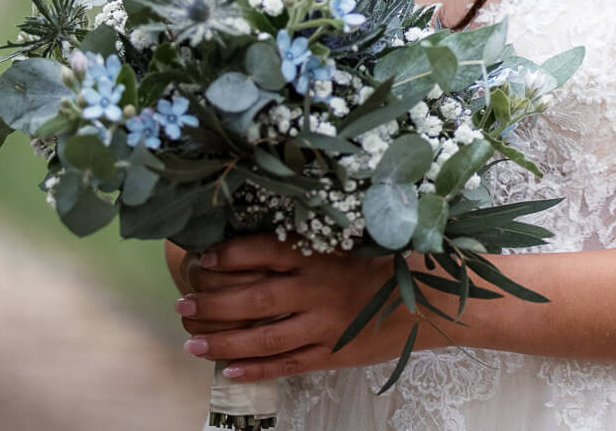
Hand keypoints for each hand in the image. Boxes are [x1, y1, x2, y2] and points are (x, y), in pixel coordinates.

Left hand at [176, 234, 449, 382]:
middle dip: (212, 303)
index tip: (201, 260)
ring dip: (223, 341)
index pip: (262, 251)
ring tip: (192, 343)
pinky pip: (288, 364)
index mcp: (321, 254)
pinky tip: (229, 371)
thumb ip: (311, 244)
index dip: (227, 256)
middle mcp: (318, 288)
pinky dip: (256, 369)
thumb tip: (262, 243)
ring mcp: (324, 324)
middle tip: (182, 306)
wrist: (433, 299)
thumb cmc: (390, 263)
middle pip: (253, 297)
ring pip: (263, 336)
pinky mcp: (333, 352)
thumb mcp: (350, 242)